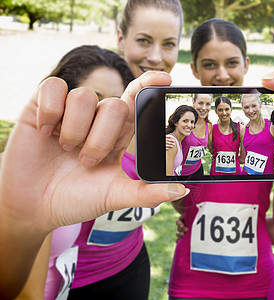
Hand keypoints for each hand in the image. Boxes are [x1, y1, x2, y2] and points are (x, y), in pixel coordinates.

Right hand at [0, 71, 186, 297]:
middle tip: (87, 161)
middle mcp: (98, 118)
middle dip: (102, 138)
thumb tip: (181, 190)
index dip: (150, 85)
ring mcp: (71, 111)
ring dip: (76, 130)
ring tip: (66, 150)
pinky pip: (54, 88)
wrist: (34, 207)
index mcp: (119, 133)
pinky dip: (51, 110)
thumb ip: (146, 193)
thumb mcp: (114, 196)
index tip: (165, 78)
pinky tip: (46, 131)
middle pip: (114, 105)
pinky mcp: (42, 106)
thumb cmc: (77, 198)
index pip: (138, 100)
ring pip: (85, 96)